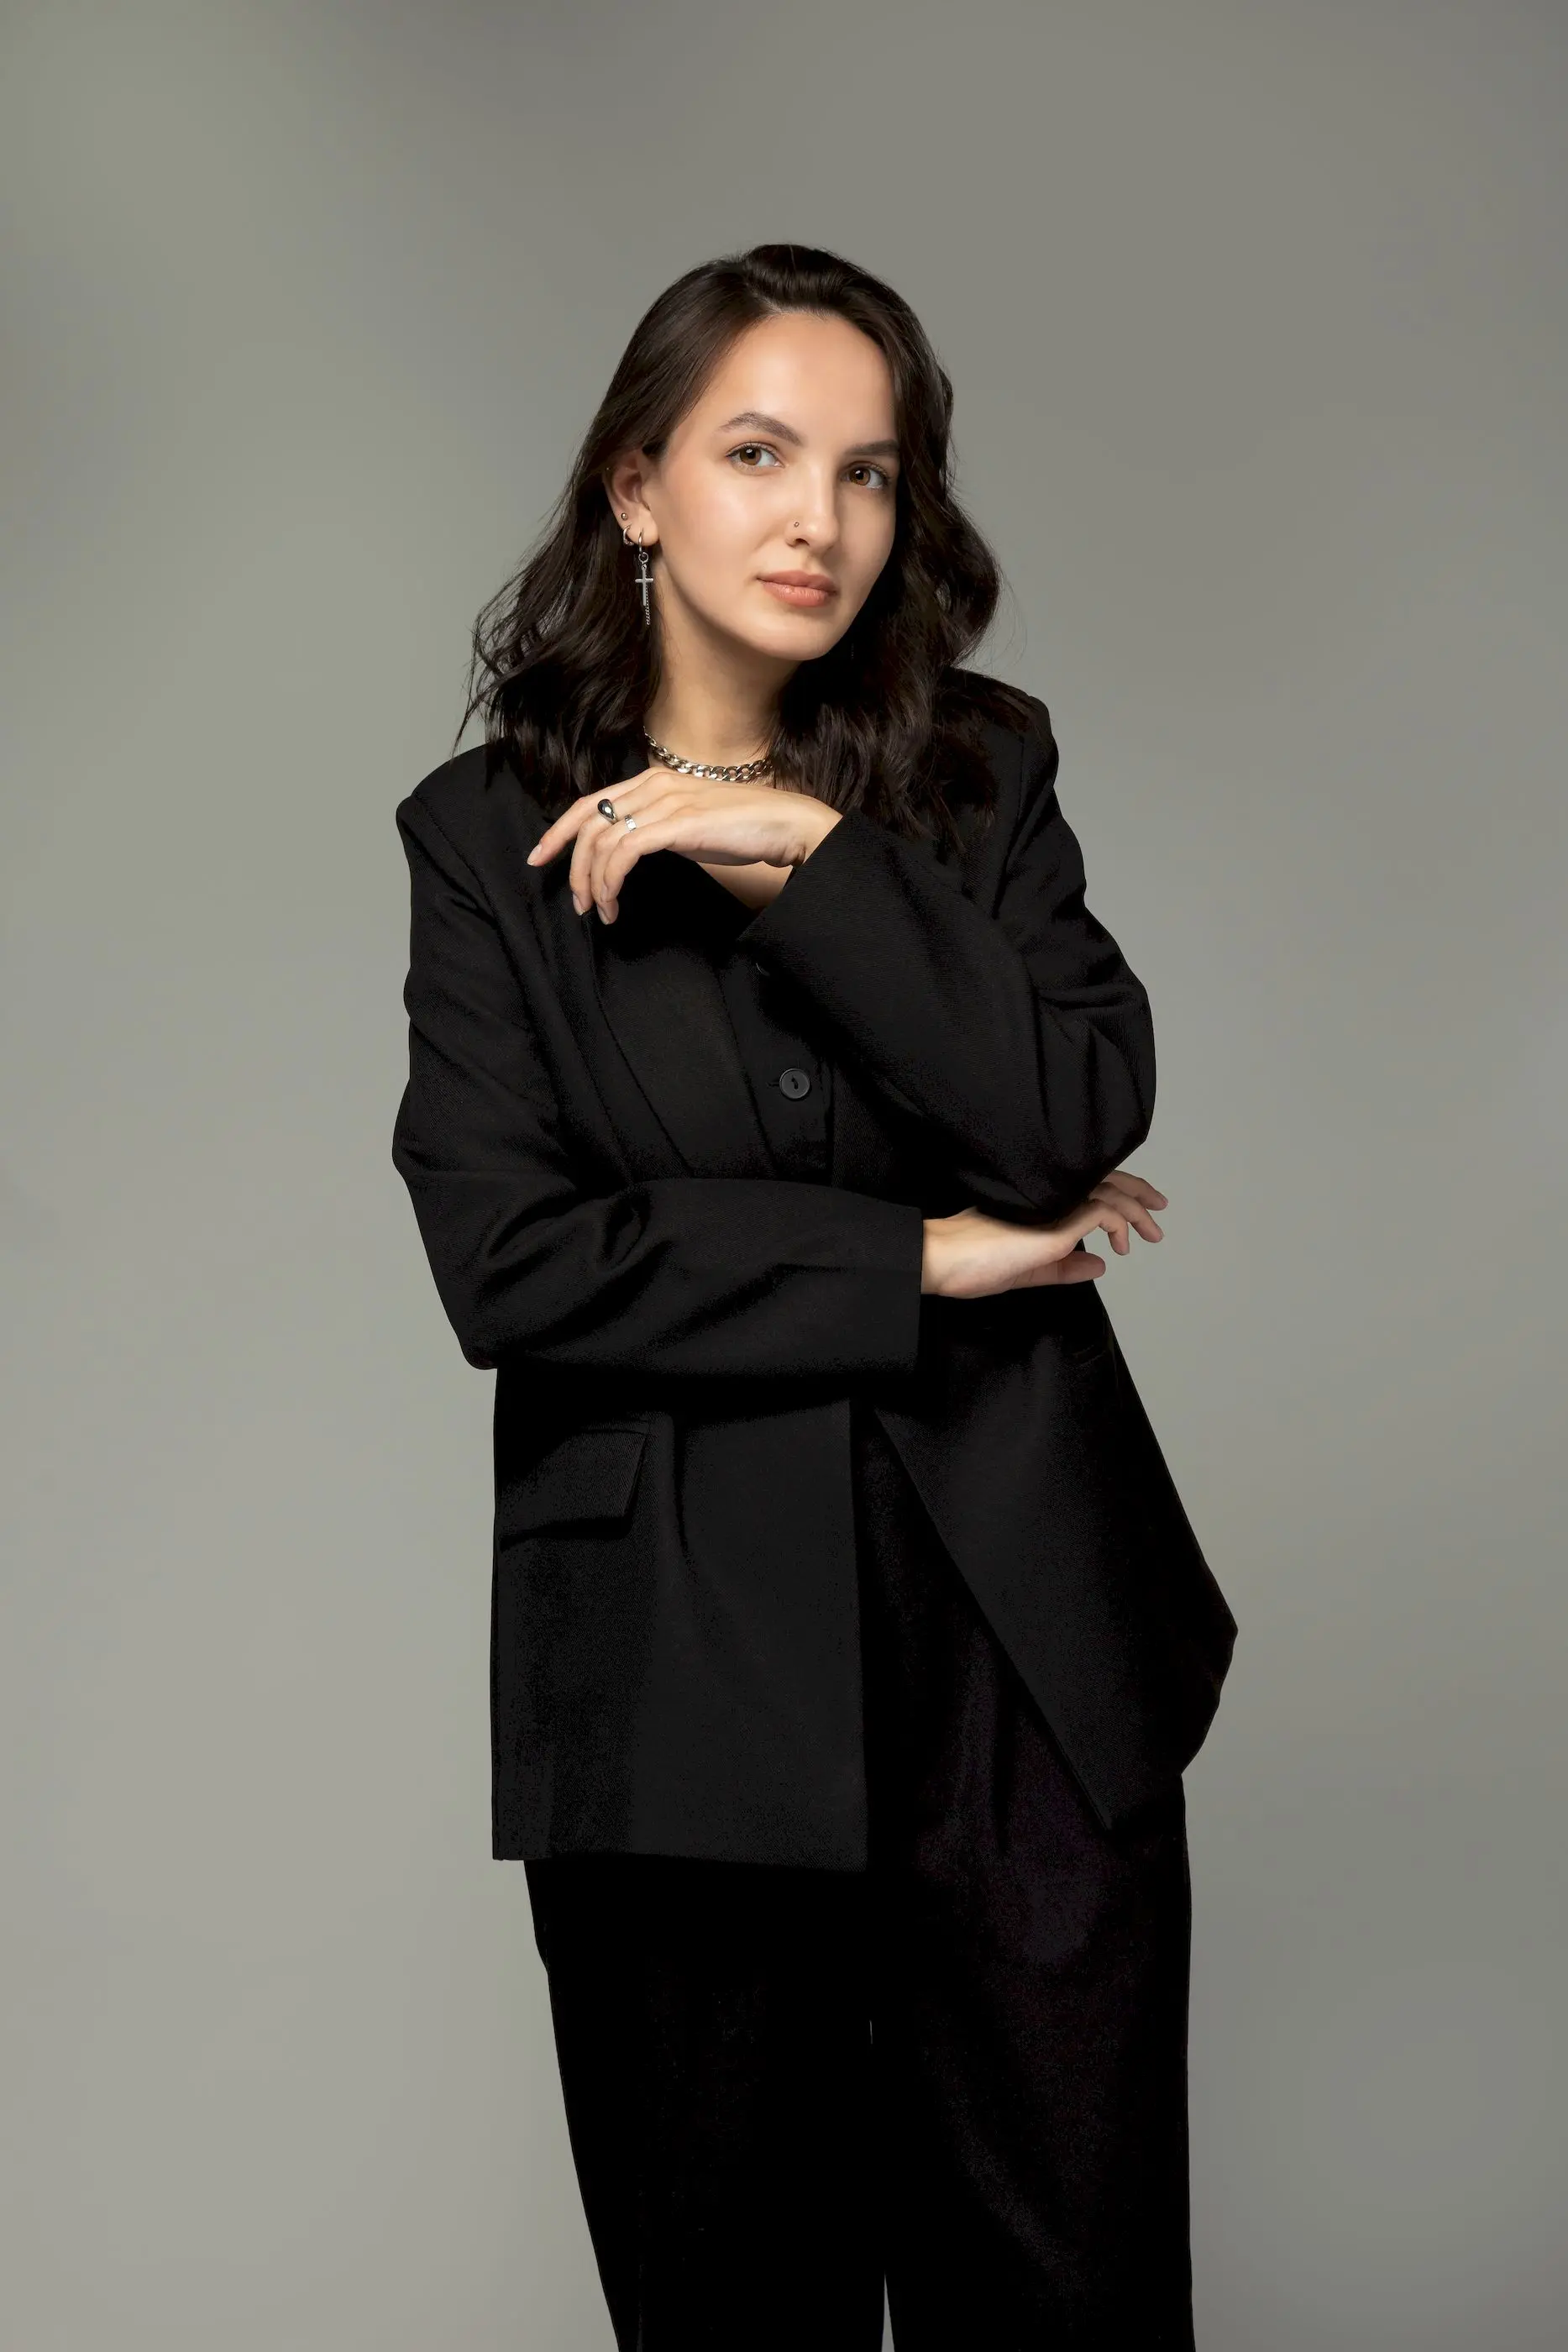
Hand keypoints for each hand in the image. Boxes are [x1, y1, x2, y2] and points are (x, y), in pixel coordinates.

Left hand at [525, 767, 841, 921]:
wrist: (784, 823)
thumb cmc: (741, 829)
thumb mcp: (687, 823)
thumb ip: (656, 827)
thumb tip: (628, 852)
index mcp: (651, 782)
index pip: (589, 803)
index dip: (558, 832)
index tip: (540, 858)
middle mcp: (652, 785)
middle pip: (587, 822)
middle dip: (573, 866)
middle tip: (577, 902)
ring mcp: (664, 802)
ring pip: (603, 841)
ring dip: (593, 882)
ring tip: (600, 911)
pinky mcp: (676, 824)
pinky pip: (625, 854)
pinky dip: (611, 882)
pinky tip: (615, 903)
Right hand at [922, 1169, 1167, 1298]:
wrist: (943, 1261)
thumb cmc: (973, 1264)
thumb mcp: (1028, 1270)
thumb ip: (1064, 1266)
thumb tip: (1099, 1263)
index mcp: (1043, 1203)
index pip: (1090, 1185)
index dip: (1120, 1191)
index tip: (1141, 1205)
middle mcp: (1051, 1196)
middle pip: (1107, 1181)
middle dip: (1138, 1193)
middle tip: (1159, 1208)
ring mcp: (1054, 1206)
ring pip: (1110, 1193)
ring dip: (1136, 1211)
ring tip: (1150, 1232)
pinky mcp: (1055, 1223)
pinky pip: (1102, 1212)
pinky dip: (1119, 1223)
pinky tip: (1121, 1243)